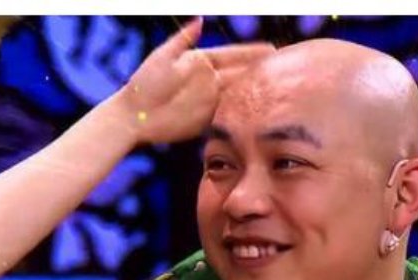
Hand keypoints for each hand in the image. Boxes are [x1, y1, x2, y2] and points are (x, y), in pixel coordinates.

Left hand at [117, 17, 273, 143]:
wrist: (133, 117)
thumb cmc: (143, 85)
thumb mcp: (162, 57)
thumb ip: (183, 41)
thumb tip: (201, 21)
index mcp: (199, 62)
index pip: (232, 56)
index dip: (252, 53)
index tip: (272, 49)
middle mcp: (207, 81)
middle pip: (240, 75)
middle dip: (261, 72)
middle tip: (284, 69)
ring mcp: (208, 101)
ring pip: (239, 95)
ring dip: (258, 92)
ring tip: (280, 89)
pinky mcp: (207, 121)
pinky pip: (230, 115)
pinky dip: (245, 113)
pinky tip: (261, 112)